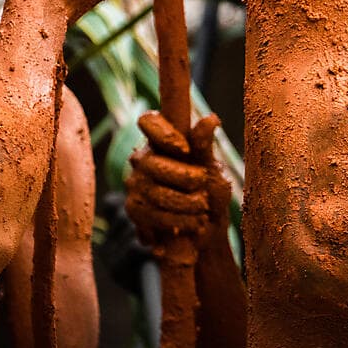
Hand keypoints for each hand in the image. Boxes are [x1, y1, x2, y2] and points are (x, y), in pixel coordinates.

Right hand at [127, 111, 229, 254]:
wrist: (208, 228)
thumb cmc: (209, 190)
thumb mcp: (212, 167)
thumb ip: (205, 146)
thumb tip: (210, 118)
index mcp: (162, 141)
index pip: (148, 121)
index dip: (163, 133)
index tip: (185, 149)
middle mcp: (143, 159)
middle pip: (151, 162)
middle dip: (184, 177)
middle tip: (203, 185)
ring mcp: (135, 184)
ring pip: (155, 192)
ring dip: (187, 203)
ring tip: (203, 207)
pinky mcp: (135, 209)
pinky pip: (154, 215)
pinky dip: (180, 220)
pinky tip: (194, 223)